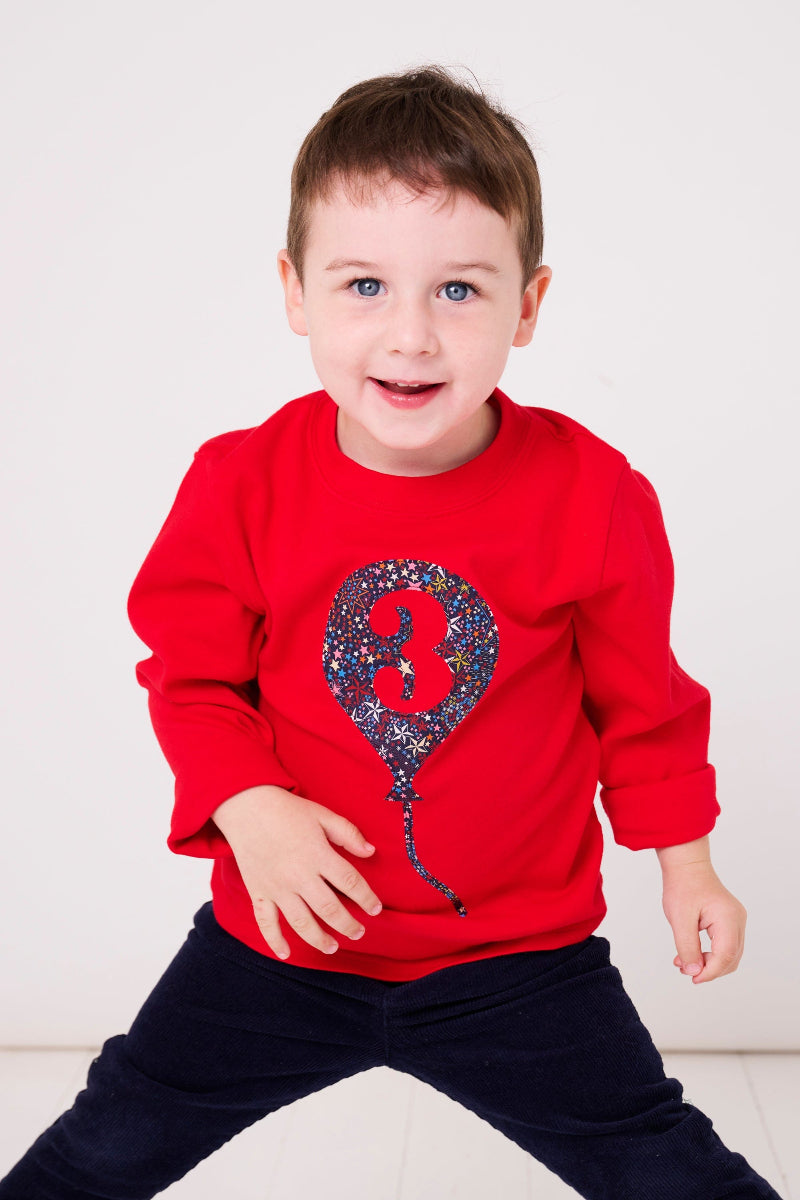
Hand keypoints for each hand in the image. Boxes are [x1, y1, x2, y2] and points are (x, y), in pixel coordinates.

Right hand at [212, 785, 382, 959]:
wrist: (245, 806)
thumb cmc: (287, 809)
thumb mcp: (322, 814)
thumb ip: (348, 833)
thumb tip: (370, 852)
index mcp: (318, 854)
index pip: (350, 882)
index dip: (366, 898)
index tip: (375, 910)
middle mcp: (298, 875)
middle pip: (329, 909)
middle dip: (348, 925)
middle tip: (358, 933)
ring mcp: (277, 887)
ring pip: (302, 922)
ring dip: (319, 939)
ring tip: (333, 947)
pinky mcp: (258, 892)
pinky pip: (266, 923)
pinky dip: (275, 941)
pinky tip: (286, 954)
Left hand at [661, 861, 746, 983]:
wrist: (686, 866)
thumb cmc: (683, 886)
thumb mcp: (680, 919)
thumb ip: (687, 947)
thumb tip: (694, 972)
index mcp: (728, 917)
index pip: (726, 955)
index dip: (710, 971)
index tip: (693, 978)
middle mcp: (737, 920)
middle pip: (731, 958)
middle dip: (709, 969)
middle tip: (685, 969)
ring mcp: (736, 920)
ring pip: (729, 954)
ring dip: (708, 963)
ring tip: (683, 961)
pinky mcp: (730, 920)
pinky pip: (725, 944)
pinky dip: (710, 953)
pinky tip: (691, 953)